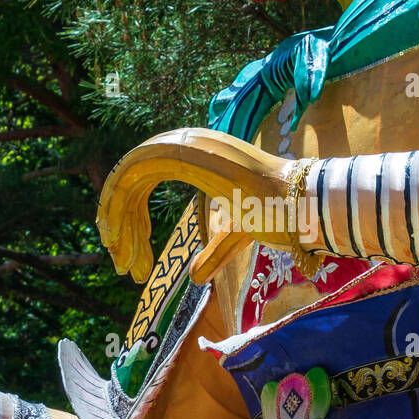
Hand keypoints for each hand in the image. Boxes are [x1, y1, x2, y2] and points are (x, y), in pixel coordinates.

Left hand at [97, 128, 298, 283]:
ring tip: (121, 264)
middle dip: (118, 223)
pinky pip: (136, 170)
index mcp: (200, 155)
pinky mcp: (189, 152)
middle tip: (121, 266)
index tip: (127, 255)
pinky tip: (118, 241)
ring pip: (128, 176)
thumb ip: (213, 251)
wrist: (303, 206)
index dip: (130, 216)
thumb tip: (195, 276)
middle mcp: (191, 143)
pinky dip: (117, 205)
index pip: (148, 177)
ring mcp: (190, 143)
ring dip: (115, 221)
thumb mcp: (235, 236)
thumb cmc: (278, 216)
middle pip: (133, 178)